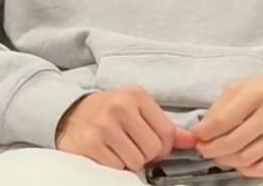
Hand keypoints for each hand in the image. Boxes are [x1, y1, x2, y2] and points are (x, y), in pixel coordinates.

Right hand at [56, 86, 196, 170]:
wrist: (70, 113)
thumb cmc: (109, 112)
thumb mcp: (137, 109)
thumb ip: (164, 125)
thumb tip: (191, 141)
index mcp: (136, 95)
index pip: (167, 133)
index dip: (163, 146)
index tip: (152, 144)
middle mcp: (120, 106)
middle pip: (153, 149)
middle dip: (146, 154)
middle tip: (133, 147)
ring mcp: (103, 125)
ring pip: (136, 161)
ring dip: (130, 161)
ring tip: (119, 148)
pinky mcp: (90, 143)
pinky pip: (117, 167)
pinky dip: (115, 165)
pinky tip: (107, 153)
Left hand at [190, 69, 262, 178]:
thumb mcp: (243, 86)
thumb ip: (221, 106)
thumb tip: (202, 129)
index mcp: (256, 93)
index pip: (222, 120)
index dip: (203, 132)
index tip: (195, 135)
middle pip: (232, 142)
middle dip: (211, 149)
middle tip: (203, 148)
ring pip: (246, 158)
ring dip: (225, 160)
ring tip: (218, 154)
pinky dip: (246, 170)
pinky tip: (239, 162)